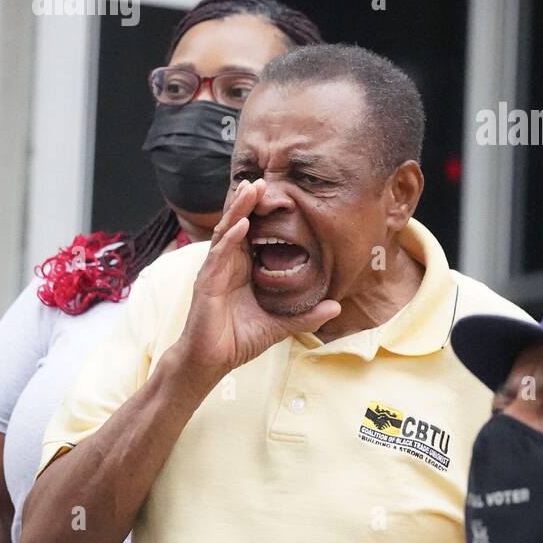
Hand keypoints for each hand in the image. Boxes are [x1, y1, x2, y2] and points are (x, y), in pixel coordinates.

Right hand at [173, 179, 339, 385]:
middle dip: (248, 202)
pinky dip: (229, 238)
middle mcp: (227, 265)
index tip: (278, 194)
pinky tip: (240, 223)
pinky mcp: (206, 284)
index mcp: (243, 269)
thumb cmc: (239, 340)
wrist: (210, 363)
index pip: (252, 234)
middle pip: (237, 225)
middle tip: (264, 179)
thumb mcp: (280, 325)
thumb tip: (337, 307)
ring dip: (238, 209)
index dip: (261, 214)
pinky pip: (217, 255)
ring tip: (251, 188)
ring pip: (226, 232)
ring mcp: (215, 272)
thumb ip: (306, 316)